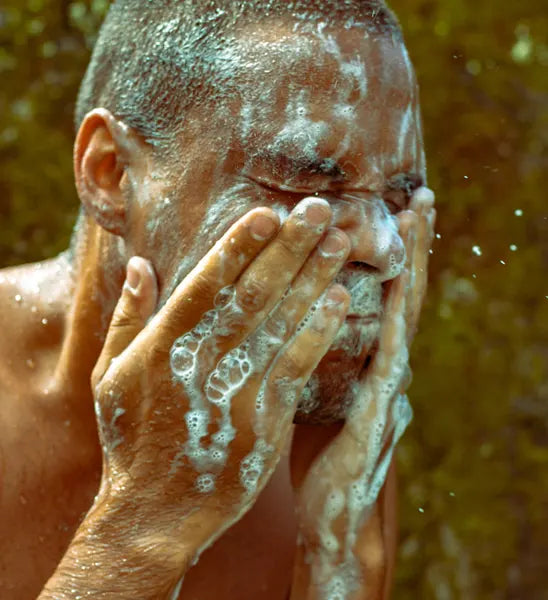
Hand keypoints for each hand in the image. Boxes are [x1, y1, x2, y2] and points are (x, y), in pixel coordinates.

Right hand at [91, 197, 352, 561]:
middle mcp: (203, 362)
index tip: (267, 213)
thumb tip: (137, 263)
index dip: (239, 247)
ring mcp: (238, 392)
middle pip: (253, 294)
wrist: (156, 513)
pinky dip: (319, 331)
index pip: (207, 284)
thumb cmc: (132, 438)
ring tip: (339, 241)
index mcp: (163, 346)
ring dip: (312, 278)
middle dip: (289, 247)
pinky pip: (298, 367)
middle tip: (319, 208)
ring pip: (281, 323)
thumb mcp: (111, 375)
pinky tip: (340, 300)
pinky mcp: (267, 420)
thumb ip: (127, 317)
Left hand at [289, 188, 435, 599]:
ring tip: (420, 223)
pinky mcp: (375, 416)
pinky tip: (393, 291)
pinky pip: (385, 360)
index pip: (386, 298)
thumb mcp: (323, 394)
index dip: (396, 256)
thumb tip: (312, 325)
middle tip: (423, 198)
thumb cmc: (322, 453)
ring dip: (413, 269)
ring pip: (403, 318)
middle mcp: (387, 368)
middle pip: (402, 296)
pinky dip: (392, 325)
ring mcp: (387, 389)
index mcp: (371, 362)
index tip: (398, 211)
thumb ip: (328, 359)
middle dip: (415, 247)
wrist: (332, 516)